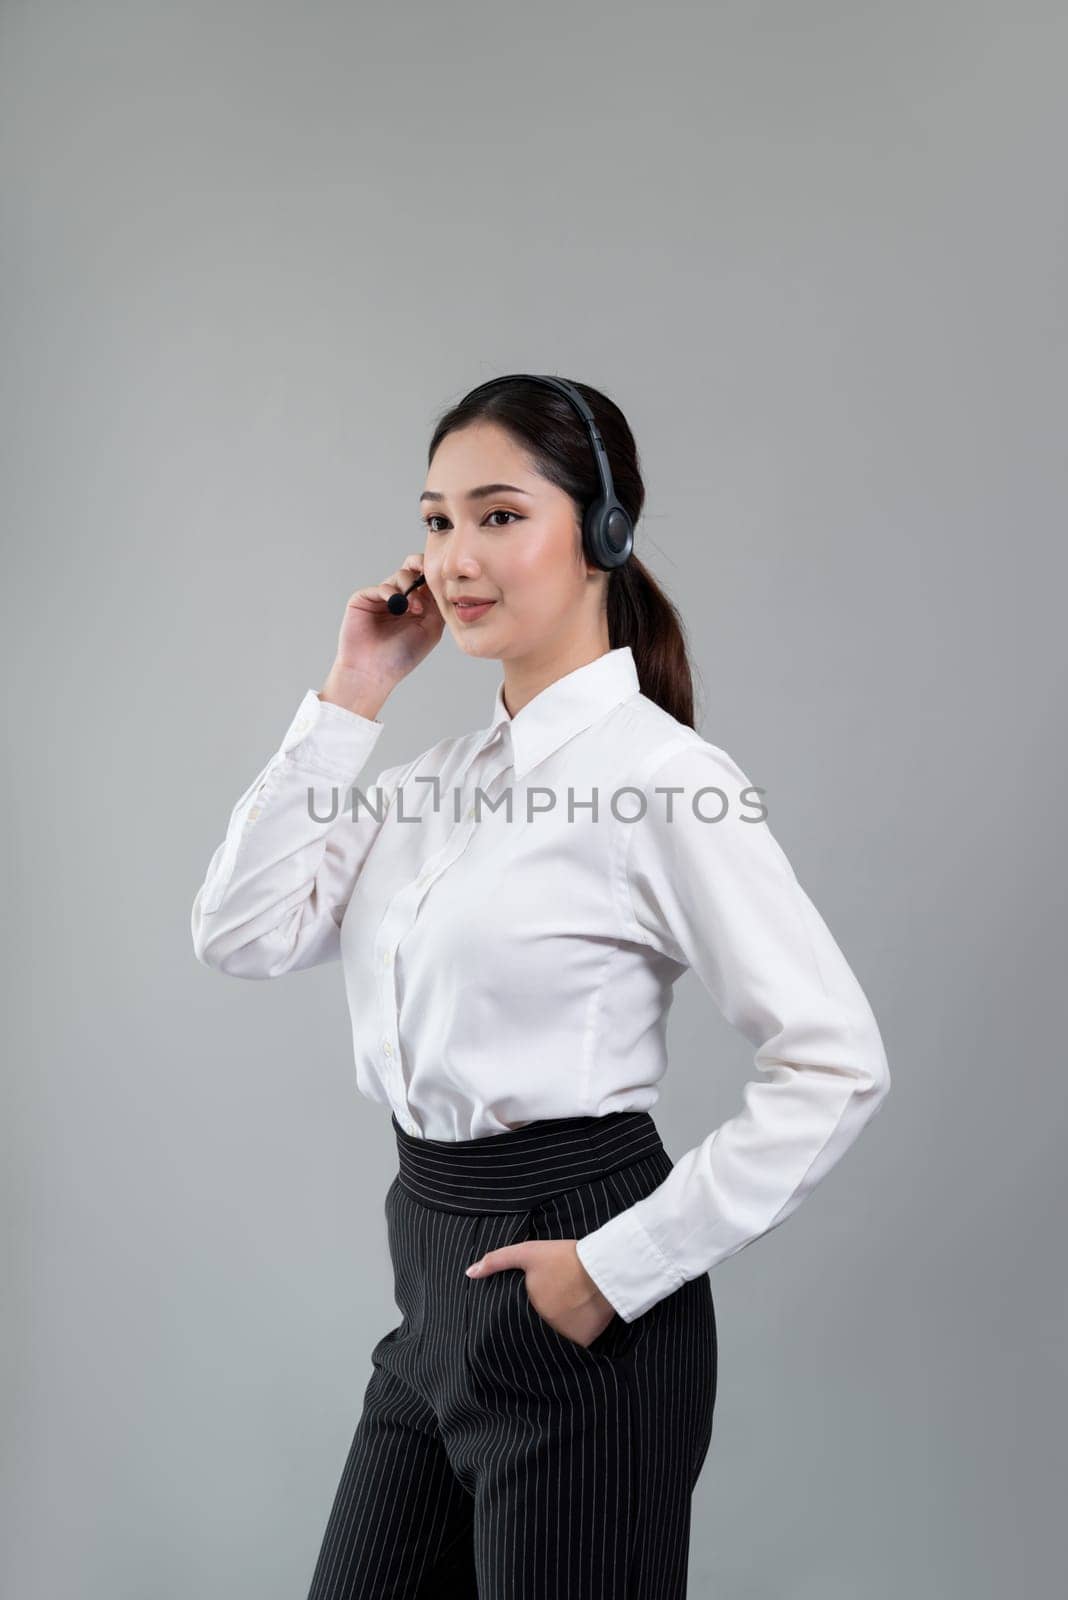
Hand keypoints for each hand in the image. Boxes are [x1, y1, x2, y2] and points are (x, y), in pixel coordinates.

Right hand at [321, 551, 444, 712]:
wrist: (373, 672)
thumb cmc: (402, 656)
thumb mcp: (431, 629)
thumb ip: (438, 606)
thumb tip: (441, 584)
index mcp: (417, 603)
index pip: (428, 579)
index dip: (435, 574)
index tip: (445, 577)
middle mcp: (400, 597)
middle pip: (413, 568)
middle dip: (422, 567)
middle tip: (430, 574)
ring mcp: (381, 597)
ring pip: (400, 575)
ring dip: (411, 587)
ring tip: (415, 608)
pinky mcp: (363, 598)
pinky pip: (381, 587)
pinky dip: (392, 592)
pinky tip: (399, 605)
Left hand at [466, 1238, 618, 1347]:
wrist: (603, 1267)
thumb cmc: (564, 1258)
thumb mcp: (528, 1253)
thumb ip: (497, 1261)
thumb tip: (469, 1273)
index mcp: (527, 1311)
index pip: (514, 1324)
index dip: (517, 1318)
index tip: (528, 1309)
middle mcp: (543, 1331)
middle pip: (535, 1332)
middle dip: (538, 1324)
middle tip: (551, 1307)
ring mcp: (563, 1339)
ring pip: (554, 1340)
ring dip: (556, 1332)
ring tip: (565, 1313)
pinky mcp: (584, 1343)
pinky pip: (574, 1346)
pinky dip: (574, 1337)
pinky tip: (578, 1321)